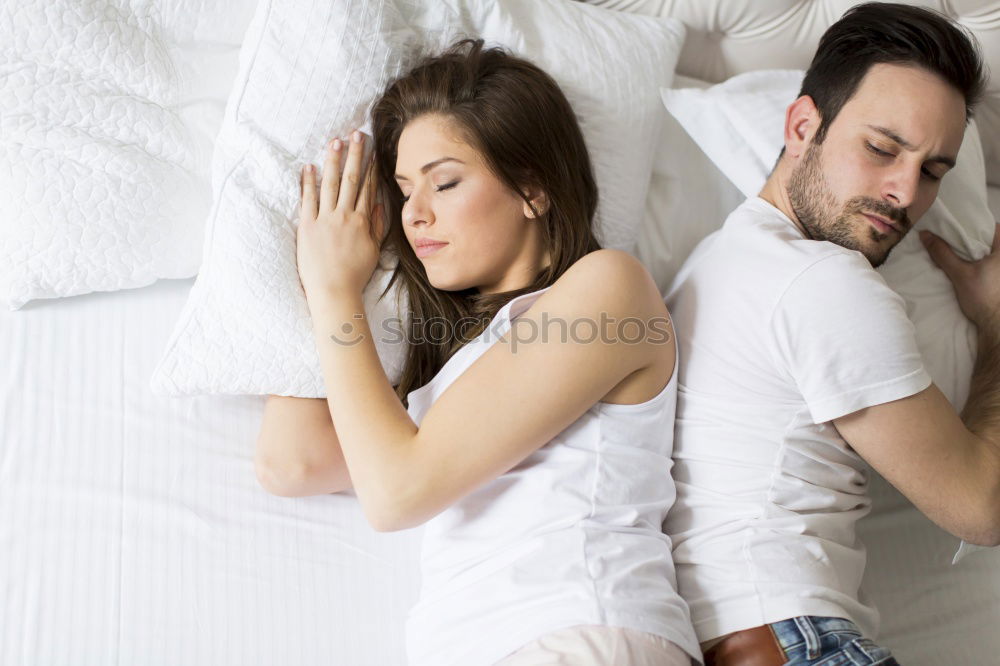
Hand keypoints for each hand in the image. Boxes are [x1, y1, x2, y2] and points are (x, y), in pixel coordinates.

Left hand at [296, 130, 384, 299]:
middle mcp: (345, 216)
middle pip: (351, 179)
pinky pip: (308, 199)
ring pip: (331, 183)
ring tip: (335, 141)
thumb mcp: (373, 251)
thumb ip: (377, 226)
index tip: (373, 151)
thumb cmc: (354, 274)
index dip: (370, 168)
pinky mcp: (307, 226)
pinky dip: (308, 182)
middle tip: (357, 134)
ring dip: (333, 161)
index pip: (367, 188)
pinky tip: (309, 166)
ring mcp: (325, 219)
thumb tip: (380, 204)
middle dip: (355, 155)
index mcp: (363, 221)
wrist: (334, 291)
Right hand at [921, 223, 999, 329]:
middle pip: (991, 239)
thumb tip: (925, 234)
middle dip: (973, 238)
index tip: (957, 225)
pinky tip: (967, 266)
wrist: (995, 324)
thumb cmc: (982, 296)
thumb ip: (943, 253)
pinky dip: (979, 261)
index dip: (974, 224)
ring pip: (990, 252)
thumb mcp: (959, 273)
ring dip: (976, 251)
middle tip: (953, 236)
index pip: (991, 226)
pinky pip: (991, 263)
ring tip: (957, 250)